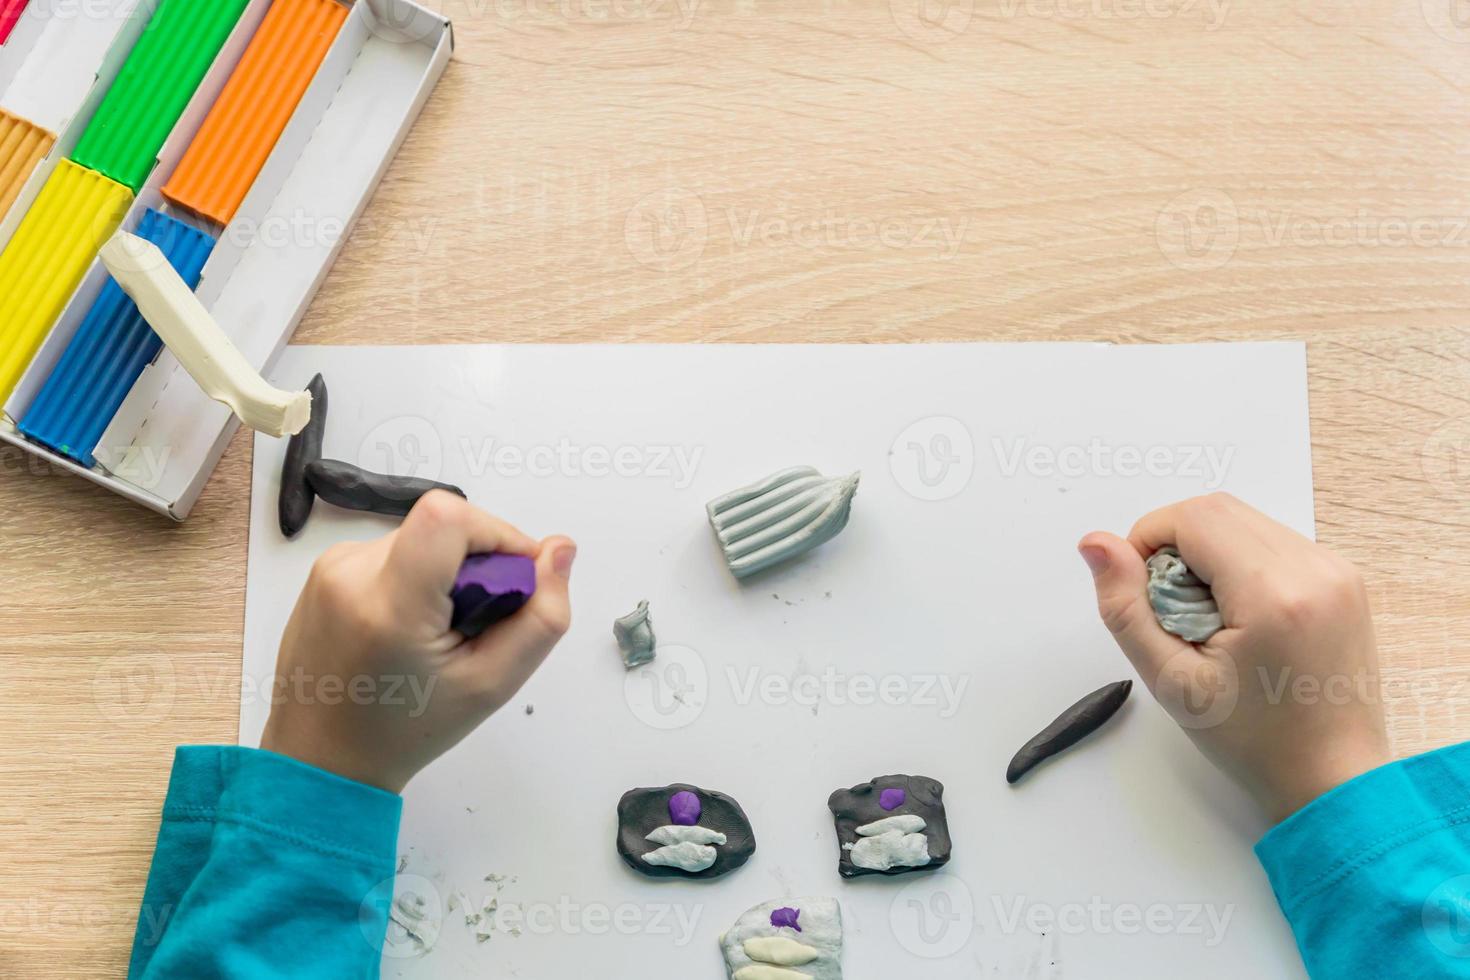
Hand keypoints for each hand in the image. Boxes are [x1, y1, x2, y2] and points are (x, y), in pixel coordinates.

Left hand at [261, 492, 575, 793]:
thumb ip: (541, 617)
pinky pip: (393, 551)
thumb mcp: (491, 684)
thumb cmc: (402, 730)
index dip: (496, 534)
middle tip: (473, 624)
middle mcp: (351, 574)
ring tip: (437, 633)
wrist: (321, 758)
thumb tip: (559, 550)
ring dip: (445, 572)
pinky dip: (416, 577)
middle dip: (476, 564)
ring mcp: (331, 568)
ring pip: (421, 538)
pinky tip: (408, 628)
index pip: (448, 516)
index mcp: (390, 606)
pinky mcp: (324, 570)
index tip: (508, 580)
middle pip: (442, 527)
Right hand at [1079, 493, 1389, 823]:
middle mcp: (1316, 569)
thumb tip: (1096, 544)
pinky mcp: (1343, 580)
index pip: (1192, 518)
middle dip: (1176, 546)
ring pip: (1245, 522)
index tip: (1142, 594)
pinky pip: (1274, 542)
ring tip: (1205, 619)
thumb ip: (1125, 606)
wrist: (1333, 779)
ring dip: (1208, 553)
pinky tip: (1237, 617)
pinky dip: (1240, 563)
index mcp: (1274, 594)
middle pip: (1219, 510)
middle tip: (1170, 609)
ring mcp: (1337, 571)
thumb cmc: (1256, 743)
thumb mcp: (1172, 681)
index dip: (1148, 541)